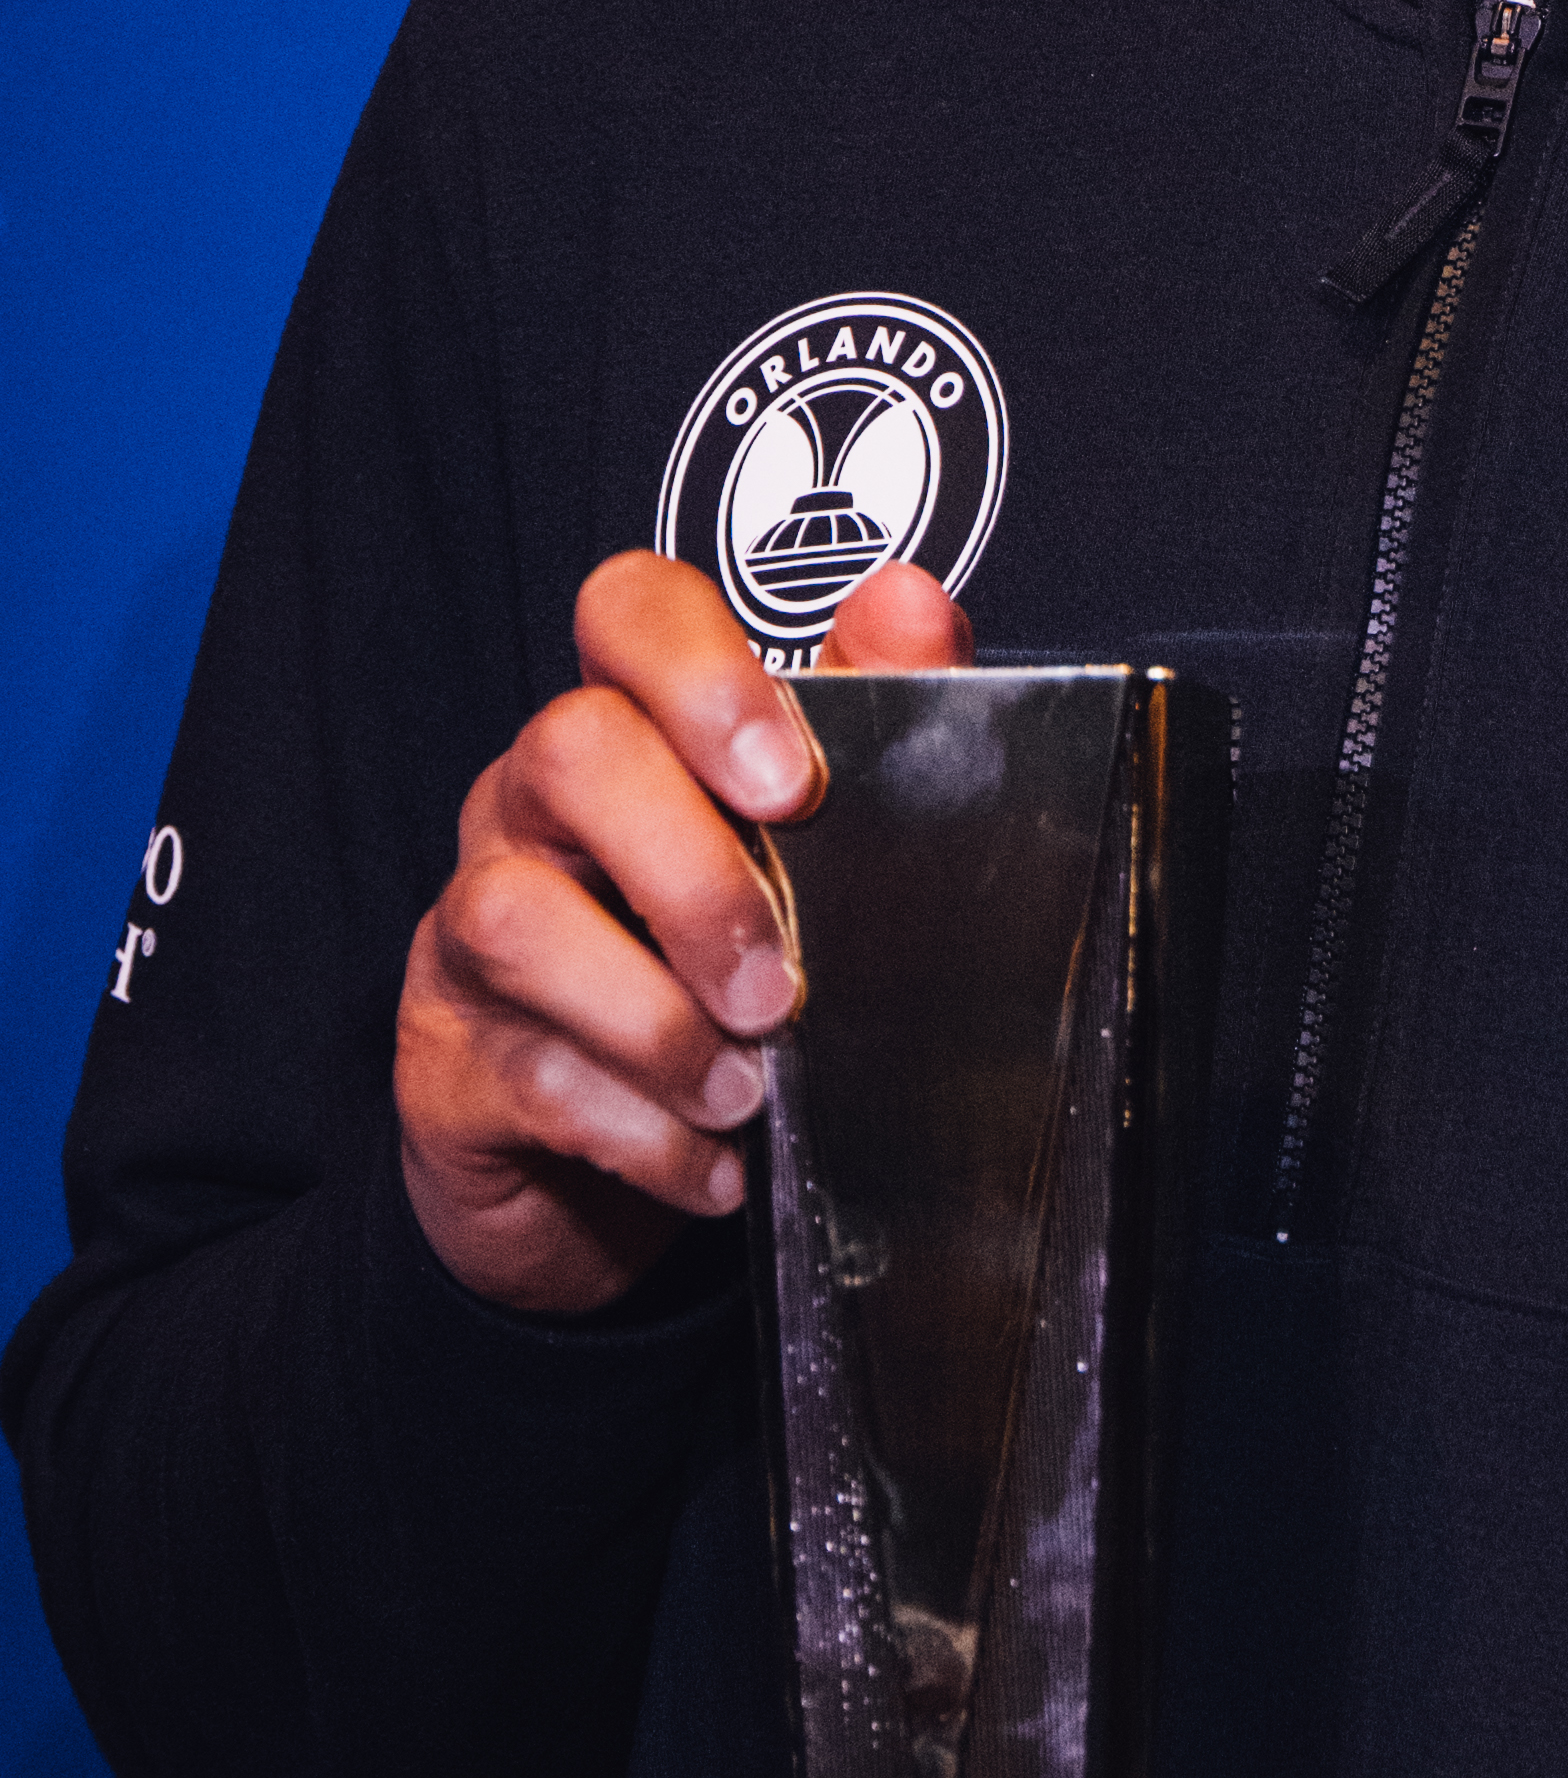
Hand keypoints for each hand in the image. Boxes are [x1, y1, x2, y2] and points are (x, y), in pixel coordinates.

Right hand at [395, 550, 967, 1317]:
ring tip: (748, 1086)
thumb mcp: (818, 849)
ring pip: (516, 919)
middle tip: (782, 984)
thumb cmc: (723, 973)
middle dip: (695, 874)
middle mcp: (532, 808)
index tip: (793, 783)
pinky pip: (526, 1077)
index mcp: (632, 730)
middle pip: (572, 753)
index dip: (702, 671)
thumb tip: (911, 607)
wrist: (602, 1170)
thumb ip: (875, 720)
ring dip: (657, 1018)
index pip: (627, 611)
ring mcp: (470, 930)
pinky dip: (641, 1132)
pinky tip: (712, 1162)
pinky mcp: (446, 1062)